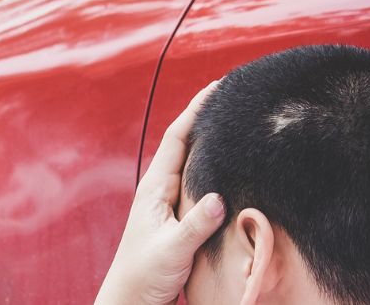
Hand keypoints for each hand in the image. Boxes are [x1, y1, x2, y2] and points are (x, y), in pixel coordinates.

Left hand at [95, 81, 227, 304]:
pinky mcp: (181, 221)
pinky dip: (216, 172)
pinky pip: (202, 187)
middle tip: (234, 98)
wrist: (132, 302)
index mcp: (155, 188)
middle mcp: (162, 191)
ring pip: (195, 165)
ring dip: (213, 145)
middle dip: (208, 119)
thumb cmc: (143, 276)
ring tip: (237, 124)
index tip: (217, 86)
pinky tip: (233, 170)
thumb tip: (217, 196)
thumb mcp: (172, 249)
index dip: (196, 110)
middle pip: (187, 145)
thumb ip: (195, 224)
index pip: (177, 138)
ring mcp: (171, 205)